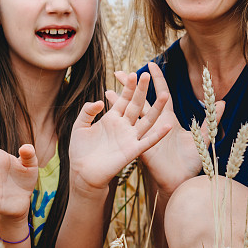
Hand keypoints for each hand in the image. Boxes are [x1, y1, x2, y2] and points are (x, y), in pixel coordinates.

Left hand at [68, 71, 171, 195]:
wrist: (82, 173)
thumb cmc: (80, 150)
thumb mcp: (79, 126)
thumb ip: (87, 111)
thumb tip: (100, 101)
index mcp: (112, 119)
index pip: (123, 100)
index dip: (128, 88)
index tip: (132, 74)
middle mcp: (123, 126)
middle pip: (135, 105)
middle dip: (141, 91)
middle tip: (146, 75)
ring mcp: (129, 138)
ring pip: (146, 121)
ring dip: (156, 109)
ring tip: (165, 95)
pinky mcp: (132, 151)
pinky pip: (148, 142)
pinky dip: (158, 134)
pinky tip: (168, 127)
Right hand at [117, 62, 224, 195]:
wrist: (182, 181)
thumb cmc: (192, 161)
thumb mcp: (203, 137)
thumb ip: (212, 119)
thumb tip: (222, 101)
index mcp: (168, 118)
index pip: (161, 93)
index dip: (157, 79)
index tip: (150, 64)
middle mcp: (154, 123)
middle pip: (141, 99)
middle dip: (131, 86)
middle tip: (120, 72)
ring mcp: (145, 134)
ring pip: (131, 113)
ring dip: (119, 101)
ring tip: (108, 89)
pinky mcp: (140, 145)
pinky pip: (130, 130)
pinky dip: (120, 120)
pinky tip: (110, 111)